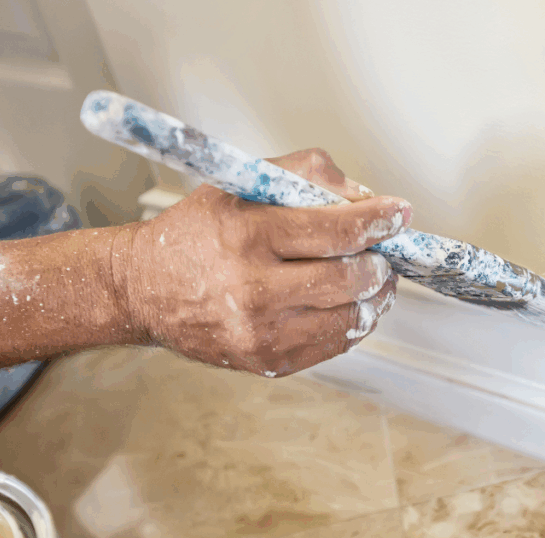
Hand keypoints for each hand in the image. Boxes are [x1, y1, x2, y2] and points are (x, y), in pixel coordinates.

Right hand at [113, 149, 411, 377]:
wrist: (143, 288)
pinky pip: (335, 344)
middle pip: (352, 279)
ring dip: (374, 295)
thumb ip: (306, 176)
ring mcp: (262, 332)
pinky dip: (352, 320)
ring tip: (371, 277)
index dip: (380, 222)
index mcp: (249, 235)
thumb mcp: (242, 182)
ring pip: (352, 317)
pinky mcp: (268, 361)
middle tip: (384, 251)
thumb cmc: (197, 232)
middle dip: (380, 263)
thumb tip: (365, 198)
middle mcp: (254, 288)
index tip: (400, 214)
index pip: (338, 229)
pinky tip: (345, 302)